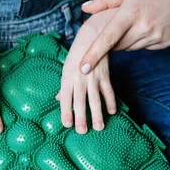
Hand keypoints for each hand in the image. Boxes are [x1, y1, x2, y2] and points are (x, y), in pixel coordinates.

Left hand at [58, 12, 117, 133]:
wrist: (92, 37)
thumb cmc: (76, 56)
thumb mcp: (66, 69)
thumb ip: (64, 86)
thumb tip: (57, 100)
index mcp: (67, 77)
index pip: (65, 98)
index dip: (66, 111)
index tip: (67, 125)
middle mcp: (79, 78)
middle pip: (80, 101)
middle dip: (81, 117)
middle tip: (82, 131)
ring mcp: (93, 77)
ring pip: (95, 99)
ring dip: (97, 114)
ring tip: (98, 127)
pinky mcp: (105, 75)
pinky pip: (109, 90)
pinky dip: (111, 101)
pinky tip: (112, 112)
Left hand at [79, 0, 169, 72]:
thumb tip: (84, 8)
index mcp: (131, 12)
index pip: (108, 38)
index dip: (94, 54)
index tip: (83, 68)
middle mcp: (145, 27)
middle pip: (117, 45)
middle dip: (112, 39)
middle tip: (119, 22)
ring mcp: (157, 36)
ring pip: (131, 48)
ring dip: (127, 39)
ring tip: (138, 18)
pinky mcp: (167, 42)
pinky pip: (145, 47)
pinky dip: (142, 39)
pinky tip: (150, 23)